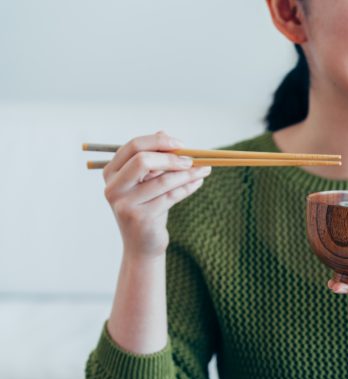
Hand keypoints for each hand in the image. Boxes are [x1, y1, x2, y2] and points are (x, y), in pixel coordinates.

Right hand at [102, 131, 212, 259]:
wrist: (142, 245)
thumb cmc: (147, 208)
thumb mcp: (147, 182)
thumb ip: (153, 159)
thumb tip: (164, 133)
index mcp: (111, 173)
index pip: (132, 147)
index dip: (158, 142)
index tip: (180, 144)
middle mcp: (113, 187)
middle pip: (142, 161)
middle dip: (171, 157)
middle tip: (192, 159)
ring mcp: (125, 204)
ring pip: (162, 181)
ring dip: (187, 173)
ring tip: (204, 170)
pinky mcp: (141, 218)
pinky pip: (171, 197)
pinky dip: (188, 187)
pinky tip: (198, 181)